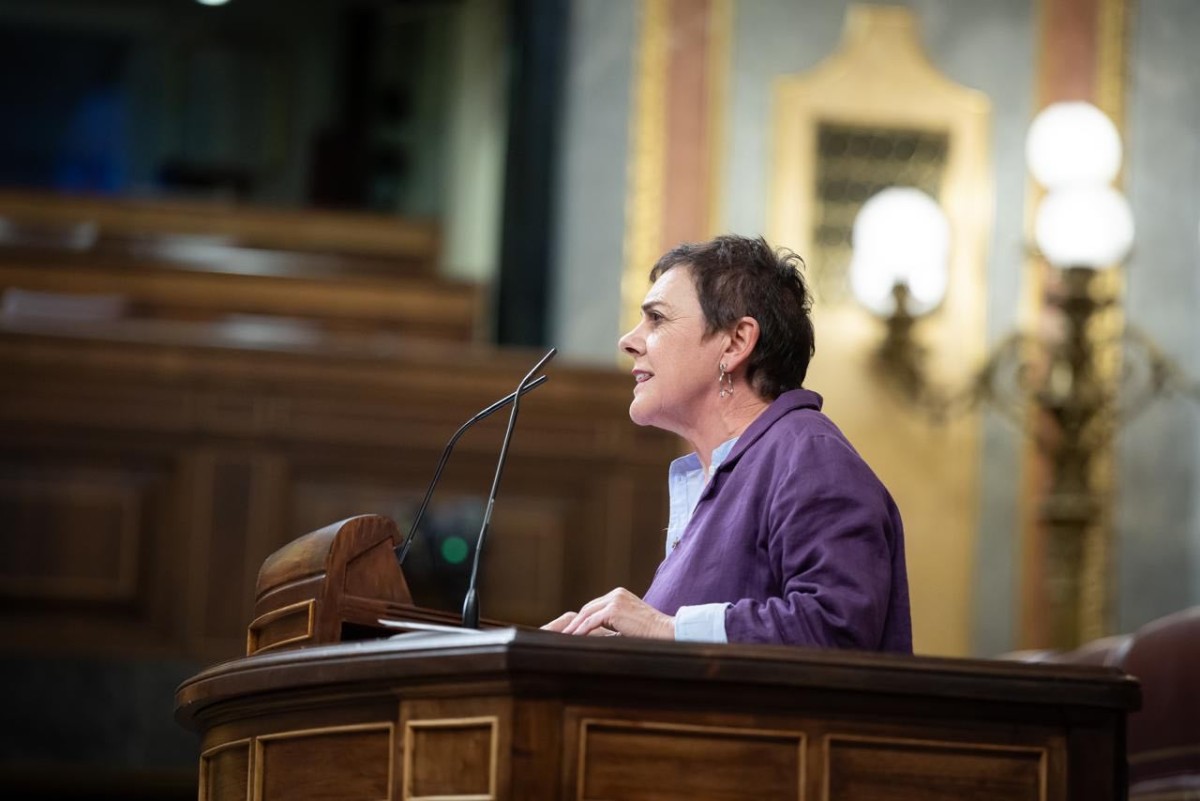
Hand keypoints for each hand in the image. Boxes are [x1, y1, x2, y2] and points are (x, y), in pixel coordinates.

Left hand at [553, 587, 673, 638]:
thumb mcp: (628, 623)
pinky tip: (575, 638)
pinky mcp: (614, 610)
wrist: (664, 630)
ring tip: (565, 637)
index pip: (595, 606)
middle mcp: (616, 594)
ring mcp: (615, 600)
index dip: (583, 618)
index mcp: (619, 595)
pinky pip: (592, 621)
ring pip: (587, 614)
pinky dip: (582, 630)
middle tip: (563, 633)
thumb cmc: (650, 631)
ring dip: (575, 626)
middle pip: (588, 608)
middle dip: (575, 621)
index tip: (573, 629)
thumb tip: (598, 634)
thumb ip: (614, 623)